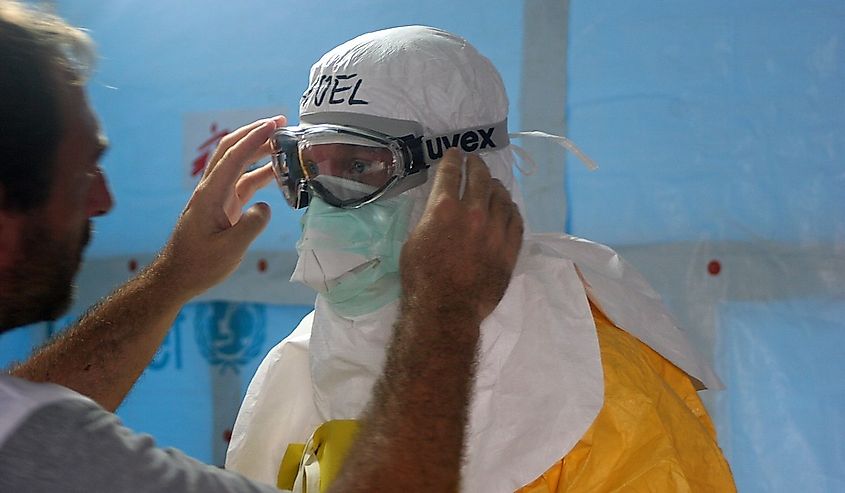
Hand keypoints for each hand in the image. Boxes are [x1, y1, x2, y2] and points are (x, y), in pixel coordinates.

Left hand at [153, 116, 285, 300]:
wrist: (177, 276)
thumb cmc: (199, 265)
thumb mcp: (229, 250)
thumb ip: (250, 226)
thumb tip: (266, 207)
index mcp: (211, 194)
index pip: (234, 157)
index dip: (255, 139)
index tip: (274, 125)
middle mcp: (211, 189)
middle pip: (232, 149)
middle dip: (254, 132)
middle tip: (281, 122)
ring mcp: (216, 196)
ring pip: (237, 163)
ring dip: (258, 149)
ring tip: (283, 143)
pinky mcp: (222, 206)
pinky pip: (242, 181)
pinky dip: (259, 172)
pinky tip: (276, 172)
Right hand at [400, 148, 522, 324]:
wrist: (446, 309)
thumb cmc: (421, 277)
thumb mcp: (414, 239)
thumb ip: (430, 216)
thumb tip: (440, 205)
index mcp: (444, 208)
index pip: (451, 172)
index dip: (452, 159)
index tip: (455, 154)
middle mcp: (473, 212)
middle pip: (480, 178)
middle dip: (476, 165)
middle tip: (475, 161)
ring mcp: (495, 229)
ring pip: (501, 196)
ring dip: (495, 186)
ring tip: (493, 183)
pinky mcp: (510, 247)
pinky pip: (516, 220)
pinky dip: (511, 209)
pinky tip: (508, 206)